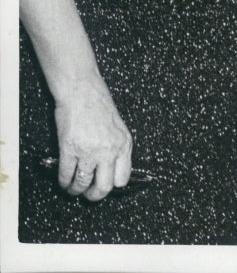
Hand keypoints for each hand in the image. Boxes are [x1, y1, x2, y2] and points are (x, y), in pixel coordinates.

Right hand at [54, 76, 132, 200]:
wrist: (81, 89)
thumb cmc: (98, 104)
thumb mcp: (117, 127)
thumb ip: (116, 147)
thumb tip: (109, 169)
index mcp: (123, 143)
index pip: (123, 178)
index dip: (112, 185)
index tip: (105, 185)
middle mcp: (109, 149)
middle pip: (104, 187)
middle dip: (94, 195)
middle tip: (88, 194)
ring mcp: (89, 151)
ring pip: (83, 184)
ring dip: (76, 190)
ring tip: (73, 188)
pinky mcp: (70, 149)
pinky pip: (66, 175)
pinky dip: (63, 182)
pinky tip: (63, 180)